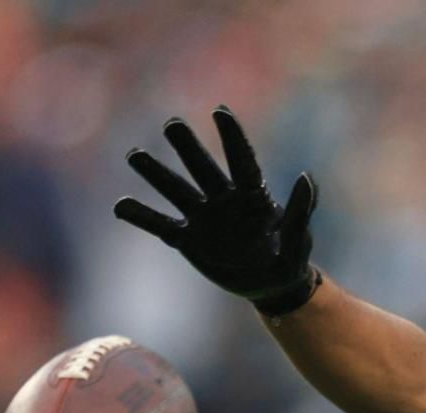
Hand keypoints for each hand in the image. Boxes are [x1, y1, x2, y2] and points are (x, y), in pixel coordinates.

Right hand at [115, 106, 320, 314]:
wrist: (272, 287)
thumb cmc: (291, 260)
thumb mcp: (298, 241)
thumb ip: (300, 211)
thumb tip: (306, 177)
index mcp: (253, 197)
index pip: (242, 161)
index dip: (232, 137)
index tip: (220, 111)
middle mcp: (224, 201)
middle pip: (202, 168)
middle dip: (187, 146)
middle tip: (172, 124)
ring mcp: (204, 219)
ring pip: (176, 190)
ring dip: (156, 173)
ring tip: (134, 154)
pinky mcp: (189, 240)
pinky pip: (161, 225)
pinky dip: (142, 216)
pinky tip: (120, 205)